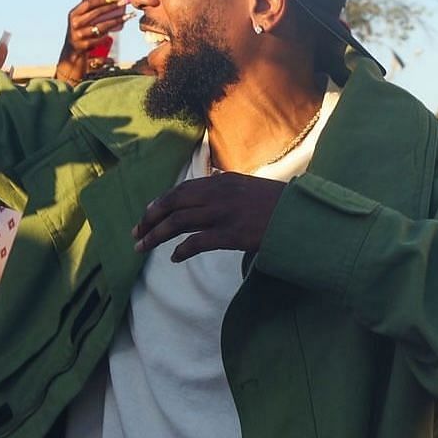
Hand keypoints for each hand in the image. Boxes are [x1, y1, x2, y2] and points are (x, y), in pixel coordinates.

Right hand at [55, 0, 128, 84]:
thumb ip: (84, 4)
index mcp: (73, 14)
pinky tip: (117, 31)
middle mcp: (75, 24)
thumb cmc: (78, 32)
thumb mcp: (78, 18)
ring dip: (115, 21)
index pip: (89, 3)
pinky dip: (109, 35)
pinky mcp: (85, 46)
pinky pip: (101, 39)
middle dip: (112, 7)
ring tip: (127, 16)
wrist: (71, 54)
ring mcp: (79, 35)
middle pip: (97, 13)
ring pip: (101, 26)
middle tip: (125, 2)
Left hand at [133, 173, 285, 260]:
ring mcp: (224, 214)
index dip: (160, 202)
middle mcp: (218, 194)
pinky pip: (197, 242)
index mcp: (221, 182)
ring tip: (143, 247)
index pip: (181, 190)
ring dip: (156, 235)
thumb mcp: (248, 185)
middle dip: (150, 219)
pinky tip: (174, 258)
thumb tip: (209, 180)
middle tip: (136, 232)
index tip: (146, 215)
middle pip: (173, 204)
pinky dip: (182, 250)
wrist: (301, 217)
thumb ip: (226, 184)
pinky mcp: (232, 235)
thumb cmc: (277, 204)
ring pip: (179, 222)